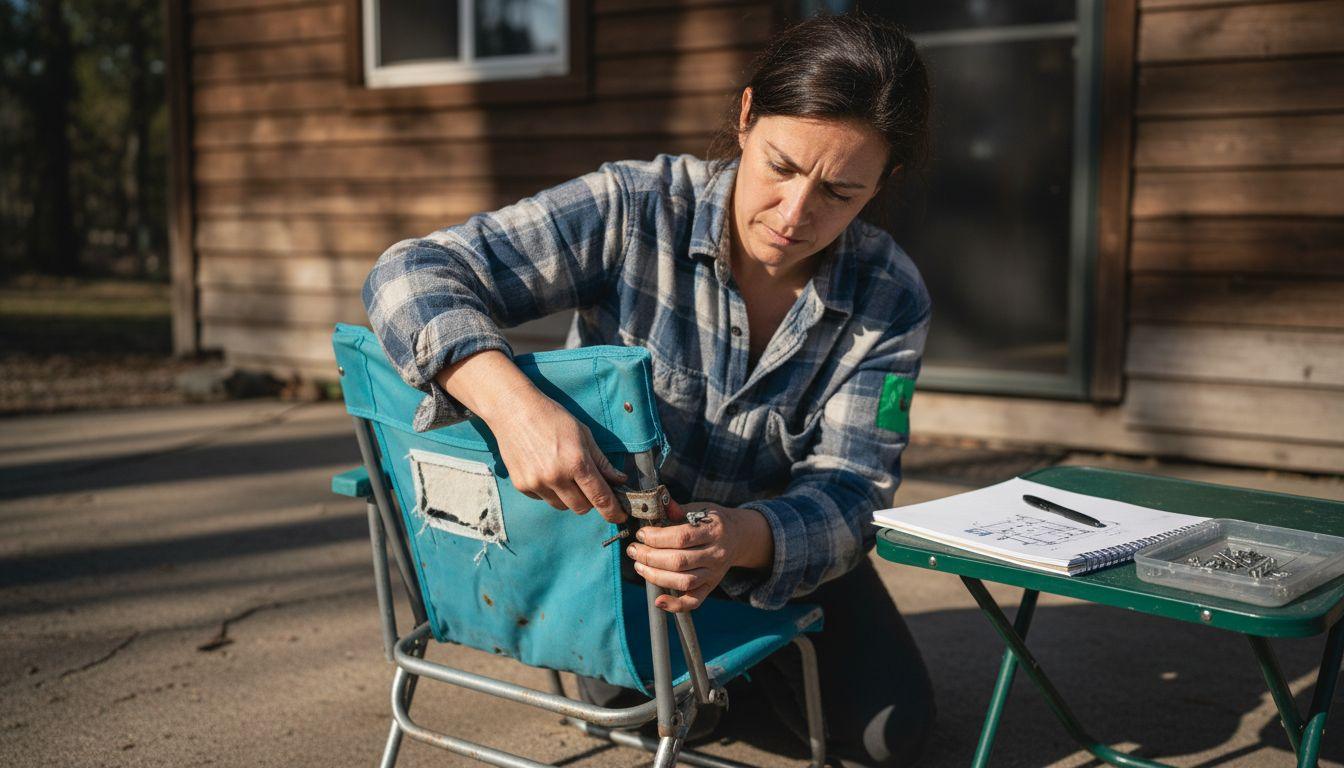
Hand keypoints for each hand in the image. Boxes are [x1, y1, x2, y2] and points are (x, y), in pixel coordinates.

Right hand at [436, 350, 627, 522]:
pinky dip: (550, 491)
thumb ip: (602, 462)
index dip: (613, 512)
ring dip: (569, 497)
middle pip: (582, 508)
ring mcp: (537, 483)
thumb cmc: (552, 418)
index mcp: (577, 462)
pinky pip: (543, 499)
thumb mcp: (583, 434)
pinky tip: (545, 470)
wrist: (514, 410)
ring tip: (563, 473)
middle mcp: (557, 477)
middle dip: (590, 501)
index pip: (600, 497)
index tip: (620, 517)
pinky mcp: (522, 486)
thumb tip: (619, 480)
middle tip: (587, 485)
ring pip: (562, 506)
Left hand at [625, 500, 773, 611]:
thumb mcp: (700, 508)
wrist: (738, 536)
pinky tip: (658, 601)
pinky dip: (675, 605)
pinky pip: (694, 601)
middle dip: (650, 557)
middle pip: (679, 561)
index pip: (682, 537)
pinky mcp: (710, 587)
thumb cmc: (712, 520)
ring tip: (639, 566)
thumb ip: (677, 509)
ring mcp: (714, 573)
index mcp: (714, 531)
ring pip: (684, 581)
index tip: (641, 534)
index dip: (657, 537)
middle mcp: (716, 554)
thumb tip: (654, 506)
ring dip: (656, 576)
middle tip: (633, 550)